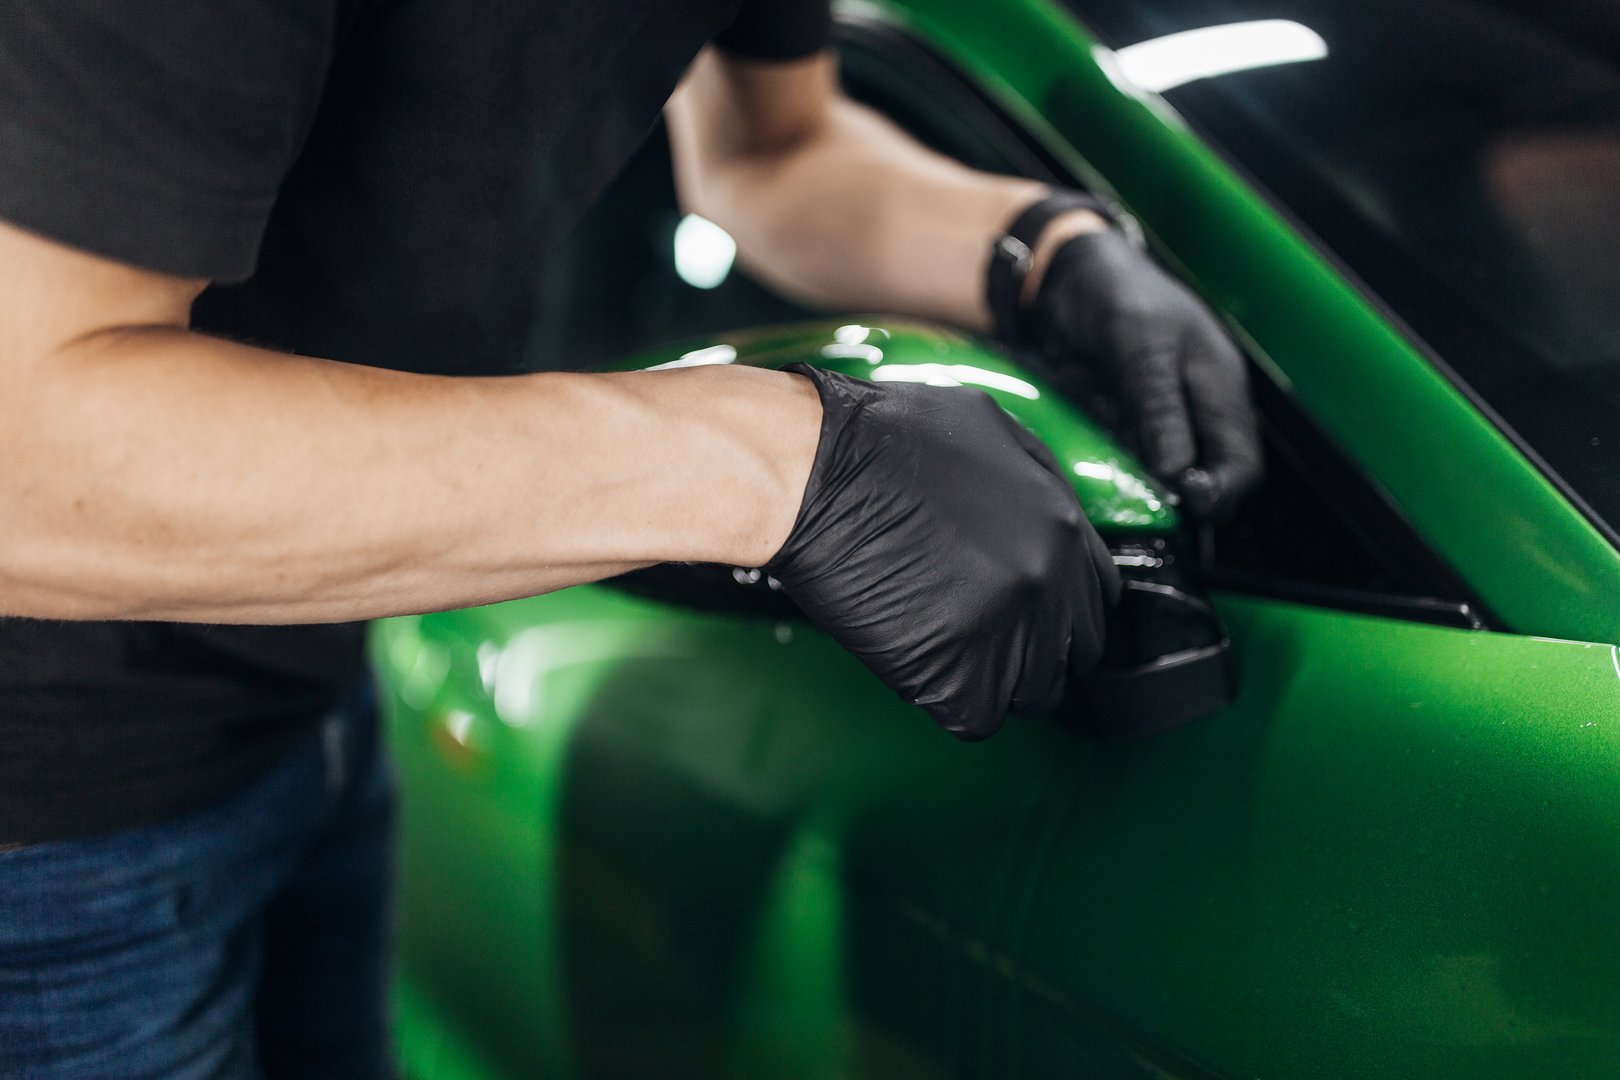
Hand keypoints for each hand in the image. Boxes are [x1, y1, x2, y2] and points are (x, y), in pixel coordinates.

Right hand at [766, 363, 1119, 740]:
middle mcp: (1050, 584)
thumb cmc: (881, 439)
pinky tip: (915, 656)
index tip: (1024, 613)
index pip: (1096, 600)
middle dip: (1032, 651)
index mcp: (1063, 527)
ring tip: (938, 641)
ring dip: (990, 680)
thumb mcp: (990, 428)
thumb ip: (1038, 479)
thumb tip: (1053, 514)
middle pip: (1073, 655)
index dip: (1058, 611)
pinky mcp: (959, 674)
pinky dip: (945, 697)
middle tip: (977, 633)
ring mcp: (1008, 633)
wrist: (813, 469)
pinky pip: (975, 717)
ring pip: (1030, 695)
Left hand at [1025, 228, 1261, 519]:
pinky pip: (1123, 458)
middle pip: (1204, 476)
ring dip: (1135, 475)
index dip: (1220, 492)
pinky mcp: (1125, 422)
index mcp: (1218, 386)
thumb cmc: (1115, 293)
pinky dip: (1108, 459)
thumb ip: (1158, 405)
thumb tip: (1176, 470)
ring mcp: (1160, 417)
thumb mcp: (1139, 344)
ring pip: (1159, 473)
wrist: (1065, 277)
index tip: (1183, 500)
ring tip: (1110, 453)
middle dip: (1174, 491)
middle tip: (1140, 491)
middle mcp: (1196, 408)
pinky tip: (1090, 445)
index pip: (1241, 463)